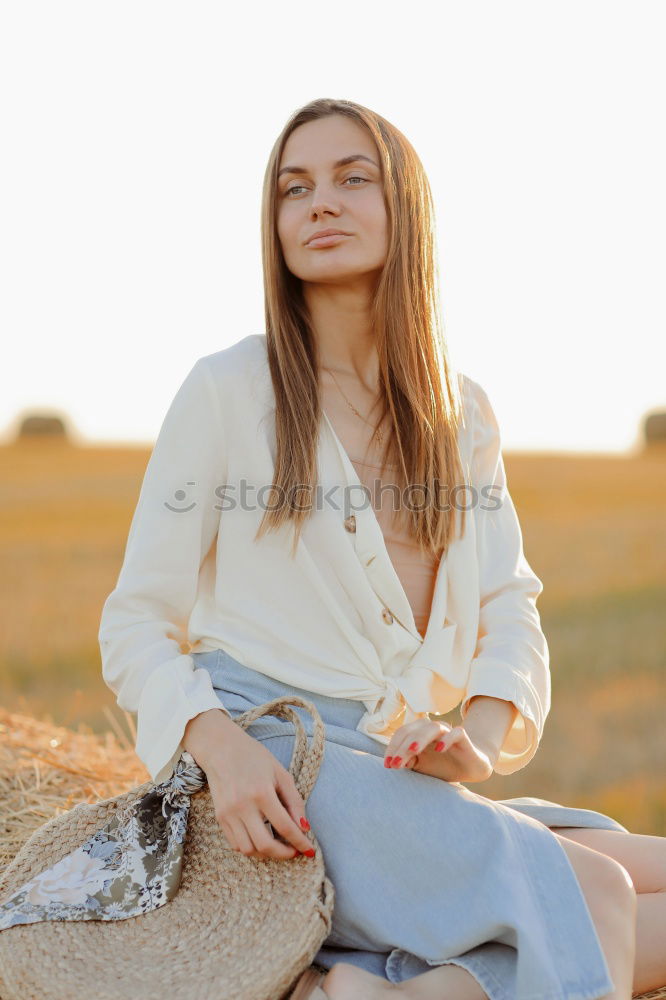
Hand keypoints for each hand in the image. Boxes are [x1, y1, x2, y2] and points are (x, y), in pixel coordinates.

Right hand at [182, 708, 315, 860]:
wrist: (221, 748)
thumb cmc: (254, 757)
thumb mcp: (280, 773)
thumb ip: (294, 801)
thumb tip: (304, 827)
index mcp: (262, 792)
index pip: (285, 827)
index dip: (300, 842)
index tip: (309, 851)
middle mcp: (243, 806)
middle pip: (265, 845)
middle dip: (284, 854)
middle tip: (294, 851)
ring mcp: (228, 813)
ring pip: (249, 849)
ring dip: (266, 854)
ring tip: (278, 845)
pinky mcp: (219, 817)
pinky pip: (236, 844)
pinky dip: (250, 848)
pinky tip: (260, 839)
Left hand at [383, 718, 495, 783]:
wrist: (470, 767)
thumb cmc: (442, 764)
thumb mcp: (422, 766)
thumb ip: (408, 761)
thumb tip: (396, 761)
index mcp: (418, 732)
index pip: (401, 735)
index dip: (392, 748)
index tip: (387, 765)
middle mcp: (431, 728)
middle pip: (412, 731)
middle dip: (401, 747)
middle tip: (395, 764)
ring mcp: (447, 731)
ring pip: (431, 728)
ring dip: (420, 738)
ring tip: (412, 750)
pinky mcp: (462, 737)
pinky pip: (455, 733)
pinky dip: (447, 739)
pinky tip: (440, 749)